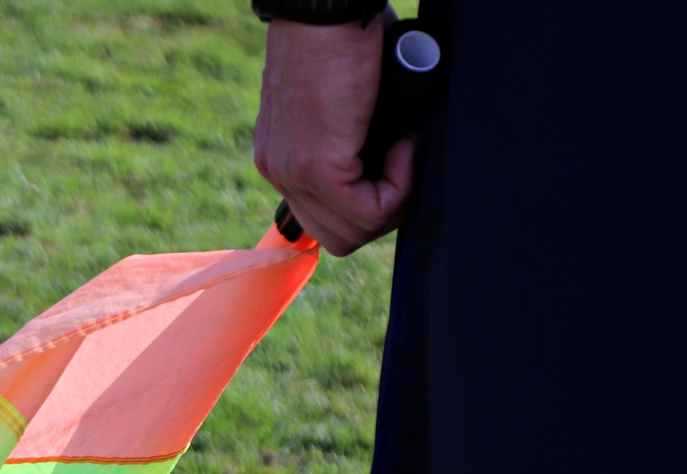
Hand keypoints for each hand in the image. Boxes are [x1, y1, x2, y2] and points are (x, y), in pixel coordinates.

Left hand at [253, 9, 417, 256]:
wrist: (327, 8)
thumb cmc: (345, 38)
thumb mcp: (344, 103)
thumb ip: (353, 140)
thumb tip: (391, 160)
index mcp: (282, 158)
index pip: (325, 221)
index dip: (368, 206)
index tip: (393, 165)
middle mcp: (280, 172)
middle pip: (338, 237)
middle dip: (383, 213)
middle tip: (405, 166)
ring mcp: (294, 173)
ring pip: (354, 232)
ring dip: (395, 200)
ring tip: (406, 149)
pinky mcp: (317, 166)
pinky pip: (369, 210)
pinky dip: (399, 186)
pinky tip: (405, 146)